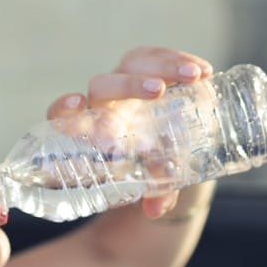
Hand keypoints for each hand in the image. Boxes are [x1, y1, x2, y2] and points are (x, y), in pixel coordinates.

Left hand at [45, 46, 213, 217]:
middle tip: (158, 91)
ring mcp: (125, 81)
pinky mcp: (147, 68)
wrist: (167, 151)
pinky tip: (203, 71)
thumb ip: (155, 193)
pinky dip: (179, 60)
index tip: (76, 103)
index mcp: (91, 131)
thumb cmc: (147, 169)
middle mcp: (103, 104)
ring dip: (163, 67)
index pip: (63, 115)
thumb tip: (155, 209)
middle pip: (102, 85)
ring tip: (194, 77)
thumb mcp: (151, 182)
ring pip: (132, 64)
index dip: (64, 108)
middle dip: (128, 85)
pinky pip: (157, 56)